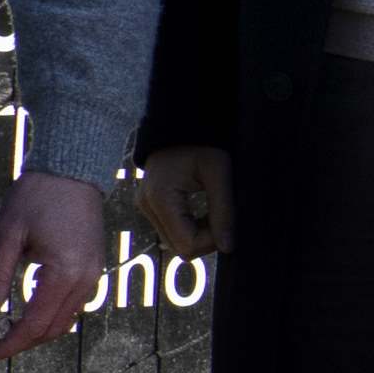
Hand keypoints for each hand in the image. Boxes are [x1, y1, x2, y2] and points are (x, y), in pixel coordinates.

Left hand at [0, 168, 114, 360]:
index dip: (10, 344)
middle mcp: (84, 280)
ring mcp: (93, 276)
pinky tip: (28, 314)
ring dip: (37, 333)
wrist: (72, 170)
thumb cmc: (37, 196)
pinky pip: (73, 305)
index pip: (34, 323)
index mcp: (63, 273)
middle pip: (52, 329)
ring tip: (6, 335)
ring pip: (65, 321)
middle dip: (22, 343)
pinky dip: (50, 317)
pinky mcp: (93, 269)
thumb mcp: (8, 232)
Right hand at [137, 145, 231, 260]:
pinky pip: (171, 230)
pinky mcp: (149, 206)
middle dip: (206, 239)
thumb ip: (223, 211)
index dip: (211, 242)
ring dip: (199, 234)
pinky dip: (190, 227)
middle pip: (179, 248)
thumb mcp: (219, 174)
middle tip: (221, 217)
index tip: (226, 223)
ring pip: (175, 242)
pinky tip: (201, 211)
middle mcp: (147, 206)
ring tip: (212, 212)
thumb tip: (228, 247)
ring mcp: (145, 207)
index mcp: (161, 199)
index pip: (186, 245)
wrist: (180, 125)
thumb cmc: (202, 145)